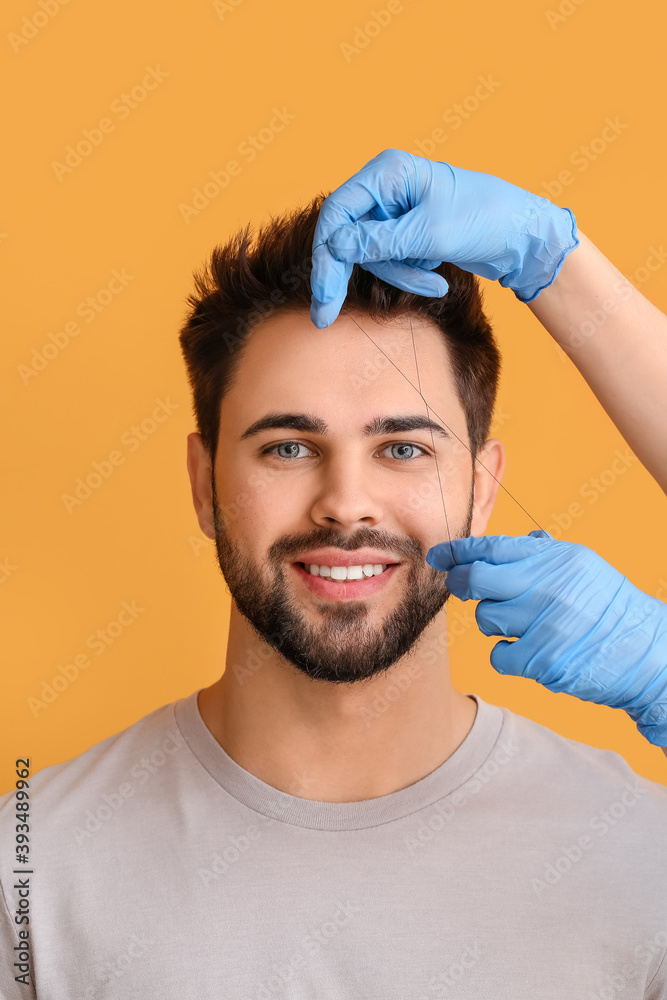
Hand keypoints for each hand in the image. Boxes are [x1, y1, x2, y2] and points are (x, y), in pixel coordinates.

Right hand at [310, 148, 578, 327]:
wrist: (524, 235)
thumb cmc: (485, 220)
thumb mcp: (430, 234)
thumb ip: (380, 241)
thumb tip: (334, 247)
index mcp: (389, 172)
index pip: (337, 212)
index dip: (325, 256)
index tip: (323, 296)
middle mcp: (387, 187)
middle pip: (346, 236)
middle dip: (344, 275)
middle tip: (325, 318)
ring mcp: (396, 210)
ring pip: (371, 255)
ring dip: (400, 277)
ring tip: (436, 286)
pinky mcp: (407, 232)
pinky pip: (391, 261)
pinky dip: (411, 277)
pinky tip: (439, 282)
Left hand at [426, 531, 666, 747]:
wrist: (649, 654)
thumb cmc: (609, 607)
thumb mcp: (582, 567)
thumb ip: (541, 555)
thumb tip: (506, 544)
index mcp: (556, 558)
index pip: (493, 548)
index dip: (458, 551)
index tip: (439, 555)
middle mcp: (549, 586)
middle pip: (475, 580)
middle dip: (459, 583)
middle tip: (458, 587)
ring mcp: (546, 624)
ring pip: (485, 619)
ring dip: (493, 624)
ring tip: (521, 626)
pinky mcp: (545, 660)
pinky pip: (498, 656)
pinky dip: (506, 656)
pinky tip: (527, 652)